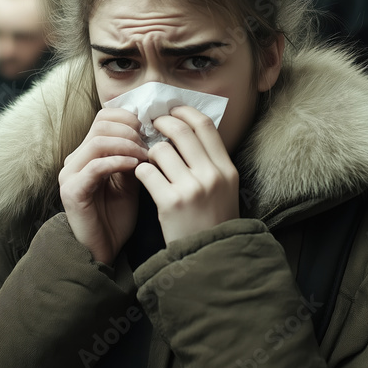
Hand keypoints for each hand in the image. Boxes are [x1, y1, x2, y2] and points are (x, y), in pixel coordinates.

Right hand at [59, 108, 149, 265]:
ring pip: (98, 142)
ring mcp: (70, 175)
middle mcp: (75, 160)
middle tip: (150, 144)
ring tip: (145, 155)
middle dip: (130, 131)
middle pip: (101, 125)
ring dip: (127, 145)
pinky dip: (118, 161)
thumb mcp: (131, 180)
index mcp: (87, 154)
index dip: (128, 119)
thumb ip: (135, 157)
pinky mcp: (72, 191)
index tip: (150, 131)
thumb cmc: (116, 217)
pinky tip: (136, 166)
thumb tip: (151, 134)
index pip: (104, 118)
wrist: (103, 250)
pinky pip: (95, 166)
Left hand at [135, 106, 239, 242]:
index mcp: (227, 169)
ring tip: (149, 160)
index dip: (185, 112)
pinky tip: (143, 178)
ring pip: (160, 150)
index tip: (172, 110)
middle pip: (181, 131)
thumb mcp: (223, 189)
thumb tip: (185, 130)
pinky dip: (140, 171)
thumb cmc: (212, 221)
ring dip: (149, 152)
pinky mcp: (171, 202)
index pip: (205, 126)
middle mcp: (212, 175)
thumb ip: (210, 162)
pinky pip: (146, 172)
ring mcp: (191, 189)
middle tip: (151, 124)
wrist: (208, 257)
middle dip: (161, 123)